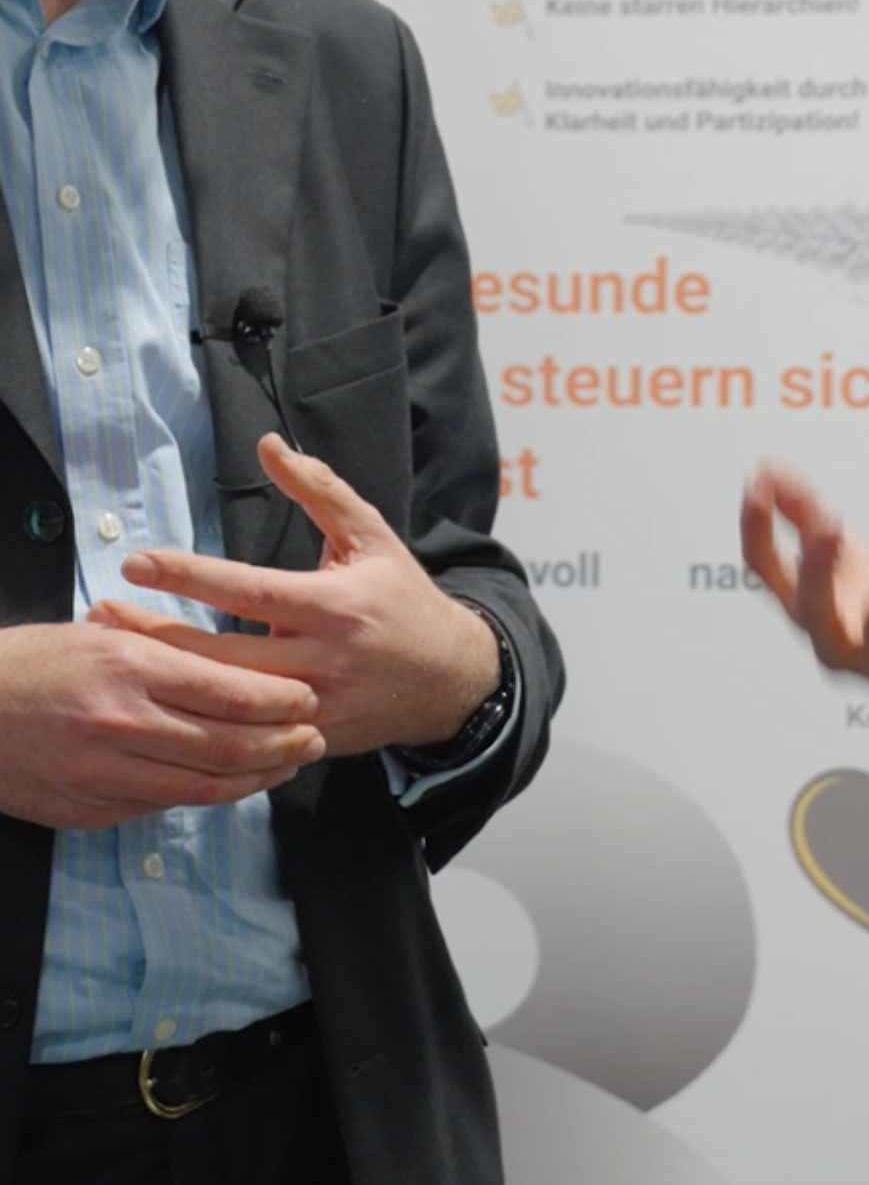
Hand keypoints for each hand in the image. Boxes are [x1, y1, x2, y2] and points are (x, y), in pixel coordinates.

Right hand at [0, 616, 323, 831]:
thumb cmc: (32, 663)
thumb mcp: (101, 636)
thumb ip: (166, 653)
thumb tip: (233, 671)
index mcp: (131, 668)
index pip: (229, 692)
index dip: (280, 701)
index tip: (308, 697)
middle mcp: (123, 724)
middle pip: (228, 744)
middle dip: (283, 744)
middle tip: (316, 737)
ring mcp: (105, 774)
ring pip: (204, 786)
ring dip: (256, 778)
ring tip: (288, 765)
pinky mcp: (91, 810)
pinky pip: (164, 805)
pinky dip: (208, 796)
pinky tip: (232, 784)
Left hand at [93, 435, 499, 757]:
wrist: (452, 678)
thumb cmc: (403, 597)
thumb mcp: (371, 535)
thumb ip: (319, 489)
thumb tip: (267, 444)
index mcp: (333, 605)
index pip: (248, 589)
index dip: (189, 576)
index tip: (137, 561)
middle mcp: (320, 660)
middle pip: (221, 656)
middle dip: (155, 635)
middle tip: (100, 613)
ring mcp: (313, 708)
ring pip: (226, 703)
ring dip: (166, 680)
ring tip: (112, 656)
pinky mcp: (309, 740)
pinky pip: (245, 738)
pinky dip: (198, 723)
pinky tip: (156, 708)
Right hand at [740, 461, 868, 776]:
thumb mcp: (847, 564)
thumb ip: (807, 517)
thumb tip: (768, 469)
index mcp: (810, 612)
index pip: (766, 575)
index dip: (756, 532)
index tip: (758, 485)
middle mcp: (839, 642)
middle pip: (814, 611)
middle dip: (816, 568)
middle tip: (825, 522)